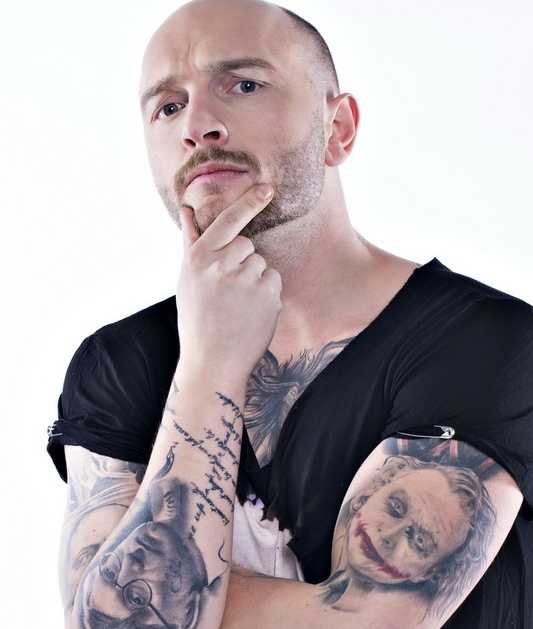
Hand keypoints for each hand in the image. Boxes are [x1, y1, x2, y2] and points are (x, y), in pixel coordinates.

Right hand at [176, 183, 281, 383]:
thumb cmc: (196, 318)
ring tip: (238, 304)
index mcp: (199, 258)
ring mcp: (246, 280)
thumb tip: (188, 209)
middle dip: (241, 260)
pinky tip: (251, 311)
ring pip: (260, 262)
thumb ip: (192, 242)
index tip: (267, 188)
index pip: (227, 221)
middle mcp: (222, 265)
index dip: (249, 202)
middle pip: (246, 244)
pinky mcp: (268, 295)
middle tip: (227, 289)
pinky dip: (266, 293)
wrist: (212, 362)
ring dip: (254, 278)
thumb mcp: (187, 279)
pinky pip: (273, 279)